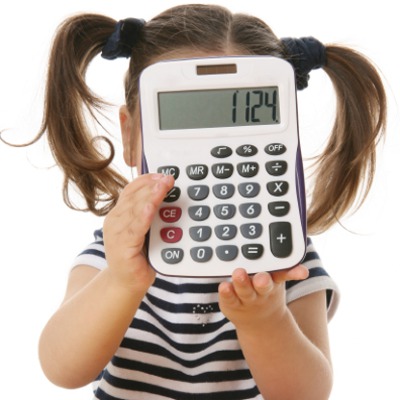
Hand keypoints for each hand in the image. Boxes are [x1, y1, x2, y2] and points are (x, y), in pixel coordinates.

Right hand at [103, 173, 174, 292]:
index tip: (162, 174)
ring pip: (134, 210)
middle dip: (152, 185)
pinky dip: (143, 217)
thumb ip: (150, 213)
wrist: (126, 283)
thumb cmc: (137, 255)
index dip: (146, 180)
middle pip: (133, 197)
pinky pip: (134, 229)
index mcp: (119, 213)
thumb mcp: (144, 229)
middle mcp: (115, 221)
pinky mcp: (122, 248)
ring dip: (150, 196)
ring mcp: (116, 234)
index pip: (131, 190)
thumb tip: (167, 194)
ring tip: (162, 187)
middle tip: (168, 178)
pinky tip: (152, 209)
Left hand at [218, 265, 308, 329]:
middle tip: (262, 276)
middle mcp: (262, 289)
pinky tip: (224, 286)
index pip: (285, 273)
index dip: (294, 272)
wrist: (262, 322)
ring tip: (238, 273)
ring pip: (245, 291)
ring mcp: (247, 297)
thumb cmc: (266, 289)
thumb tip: (288, 246)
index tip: (302, 271)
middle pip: (264, 284)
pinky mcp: (232, 303)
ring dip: (242, 282)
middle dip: (263, 280)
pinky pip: (229, 298)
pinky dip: (227, 293)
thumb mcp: (276, 278)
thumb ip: (279, 264)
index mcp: (274, 278)